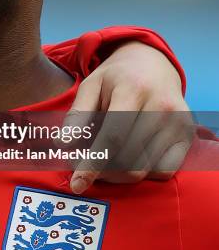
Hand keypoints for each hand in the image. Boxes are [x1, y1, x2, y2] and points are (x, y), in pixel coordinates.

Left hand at [64, 41, 192, 193]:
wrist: (153, 65)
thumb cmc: (116, 78)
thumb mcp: (91, 85)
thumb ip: (77, 115)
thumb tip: (62, 145)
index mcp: (134, 89)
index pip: (113, 138)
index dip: (93, 164)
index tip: (76, 184)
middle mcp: (161, 106)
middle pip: (128, 159)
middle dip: (102, 171)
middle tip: (86, 166)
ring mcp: (179, 123)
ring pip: (144, 170)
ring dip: (118, 174)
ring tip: (105, 159)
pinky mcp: (188, 137)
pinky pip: (163, 172)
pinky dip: (142, 173)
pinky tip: (129, 159)